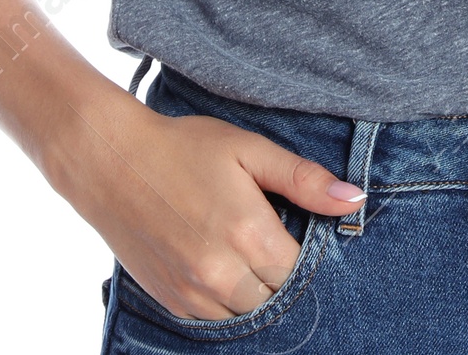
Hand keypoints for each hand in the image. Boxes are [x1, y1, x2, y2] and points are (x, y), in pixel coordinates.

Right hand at [54, 92, 365, 320]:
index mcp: (249, 233)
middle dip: (282, 272)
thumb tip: (355, 201)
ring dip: (256, 290)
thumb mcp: (250, 150)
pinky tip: (224, 265)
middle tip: (273, 237)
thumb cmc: (185, 147)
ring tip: (247, 251)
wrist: (112, 162)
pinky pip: (214, 319)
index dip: (307, 251)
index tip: (300, 229)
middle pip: (277, 295)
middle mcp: (222, 274)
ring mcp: (193, 293)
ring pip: (247, 314)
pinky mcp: (171, 301)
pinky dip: (227, 301)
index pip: (301, 269)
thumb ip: (304, 179)